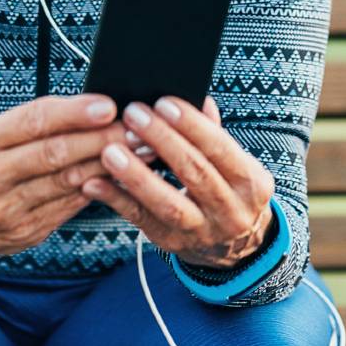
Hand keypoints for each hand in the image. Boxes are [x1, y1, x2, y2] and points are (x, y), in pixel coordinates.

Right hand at [0, 93, 128, 265]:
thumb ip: (21, 125)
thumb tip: (80, 110)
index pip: (32, 122)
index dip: (73, 113)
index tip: (107, 105)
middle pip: (56, 154)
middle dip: (102, 140)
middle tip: (136, 129)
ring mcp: (7, 209)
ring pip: (68, 183)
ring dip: (109, 166)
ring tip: (138, 151)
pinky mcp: (24, 232)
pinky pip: (67, 207)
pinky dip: (95, 190)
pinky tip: (117, 178)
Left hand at [85, 94, 275, 269]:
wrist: (237, 247)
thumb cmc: (228, 189)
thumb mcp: (235, 165)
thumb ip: (214, 133)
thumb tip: (198, 98)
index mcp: (250, 183)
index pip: (220, 149)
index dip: (191, 125)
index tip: (162, 103)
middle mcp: (231, 211)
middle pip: (193, 172)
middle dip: (161, 141)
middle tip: (132, 115)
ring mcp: (202, 232)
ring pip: (168, 204)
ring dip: (136, 176)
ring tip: (110, 151)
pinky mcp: (172, 243)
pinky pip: (141, 220)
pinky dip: (116, 200)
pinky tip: (95, 183)